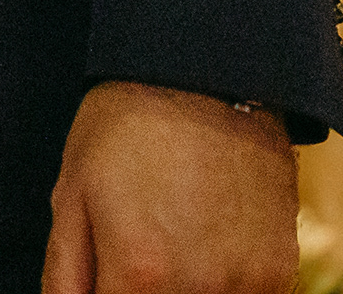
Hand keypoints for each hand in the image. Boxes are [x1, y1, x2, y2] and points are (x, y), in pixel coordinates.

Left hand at [43, 83, 293, 293]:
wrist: (208, 71)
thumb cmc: (128, 126)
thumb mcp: (72, 194)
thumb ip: (64, 277)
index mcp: (141, 275)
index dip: (104, 293)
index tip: (104, 275)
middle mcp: (199, 290)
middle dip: (139, 288)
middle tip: (134, 251)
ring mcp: (246, 284)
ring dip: (178, 289)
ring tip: (168, 243)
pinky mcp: (278, 272)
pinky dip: (218, 287)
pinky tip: (203, 247)